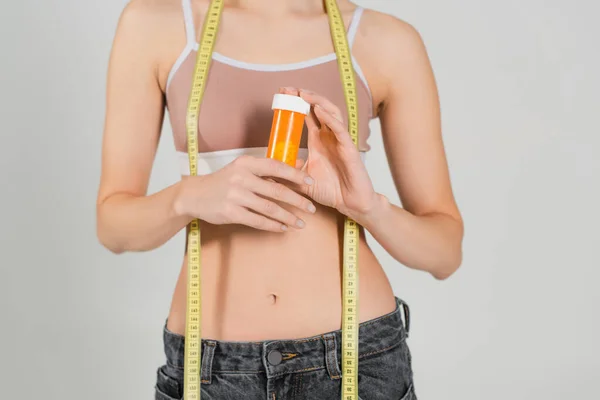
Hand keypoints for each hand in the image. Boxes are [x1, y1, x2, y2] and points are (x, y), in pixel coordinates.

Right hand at [174, 155, 316, 231]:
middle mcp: (241, 178)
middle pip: (277, 190)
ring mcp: (235, 196)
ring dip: (288, 217)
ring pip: (269, 208)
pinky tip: (283, 227)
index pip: (276, 167)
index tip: (311, 183)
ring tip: (301, 223)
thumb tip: (299, 163)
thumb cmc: (224, 181)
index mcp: (246, 163)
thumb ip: (270, 167)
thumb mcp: (244, 168)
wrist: (195, 195)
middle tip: (312, 208)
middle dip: (298, 201)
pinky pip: (257, 220)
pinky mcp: (231, 212)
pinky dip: (273, 225)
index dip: (296, 175)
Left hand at [280, 87, 378, 220]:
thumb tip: (266, 171)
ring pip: (331, 113)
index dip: (296, 103)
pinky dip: (330, 118)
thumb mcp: (302, 180)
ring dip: (317, 101)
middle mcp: (329, 137)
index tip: (281, 93)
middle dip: (304, 96)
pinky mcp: (349, 149)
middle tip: (288, 89)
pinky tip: (319, 110)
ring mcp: (340, 140)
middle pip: (318, 108)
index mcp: (318, 141)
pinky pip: (340, 129)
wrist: (349, 204)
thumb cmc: (331, 190)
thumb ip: (287, 173)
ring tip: (303, 93)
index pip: (307, 115)